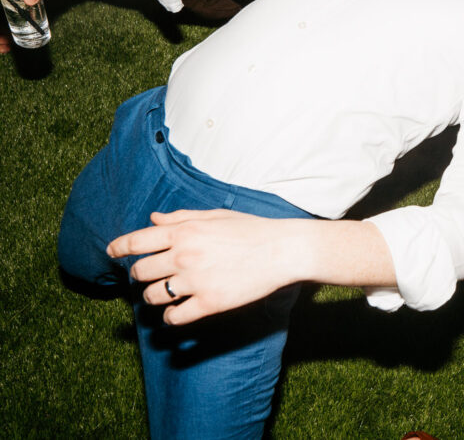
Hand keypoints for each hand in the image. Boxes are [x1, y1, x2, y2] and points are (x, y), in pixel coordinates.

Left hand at [107, 209, 303, 324]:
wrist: (282, 250)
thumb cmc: (251, 229)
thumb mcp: (215, 215)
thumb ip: (181, 218)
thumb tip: (153, 220)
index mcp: (184, 231)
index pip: (136, 241)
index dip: (118, 247)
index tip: (111, 253)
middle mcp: (184, 256)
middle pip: (140, 272)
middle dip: (141, 274)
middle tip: (151, 275)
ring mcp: (195, 281)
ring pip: (153, 297)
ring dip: (154, 296)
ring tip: (166, 294)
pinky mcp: (209, 303)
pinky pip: (175, 317)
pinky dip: (172, 317)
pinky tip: (179, 312)